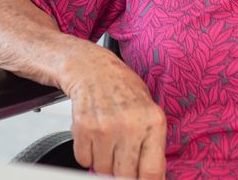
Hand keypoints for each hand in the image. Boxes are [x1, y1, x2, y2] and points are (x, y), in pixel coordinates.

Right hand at [61, 46, 166, 178]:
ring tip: (109, 140)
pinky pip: (85, 161)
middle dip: (123, 172)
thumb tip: (153, 178)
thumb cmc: (123, 89)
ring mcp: (106, 128)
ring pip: (103, 170)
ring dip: (104, 162)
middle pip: (125, 176)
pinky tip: (95, 135)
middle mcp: (130, 126)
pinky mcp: (84, 129)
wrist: (92, 68)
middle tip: (121, 158)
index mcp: (153, 122)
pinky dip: (88, 154)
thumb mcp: (149, 111)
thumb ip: (153, 145)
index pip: (151, 172)